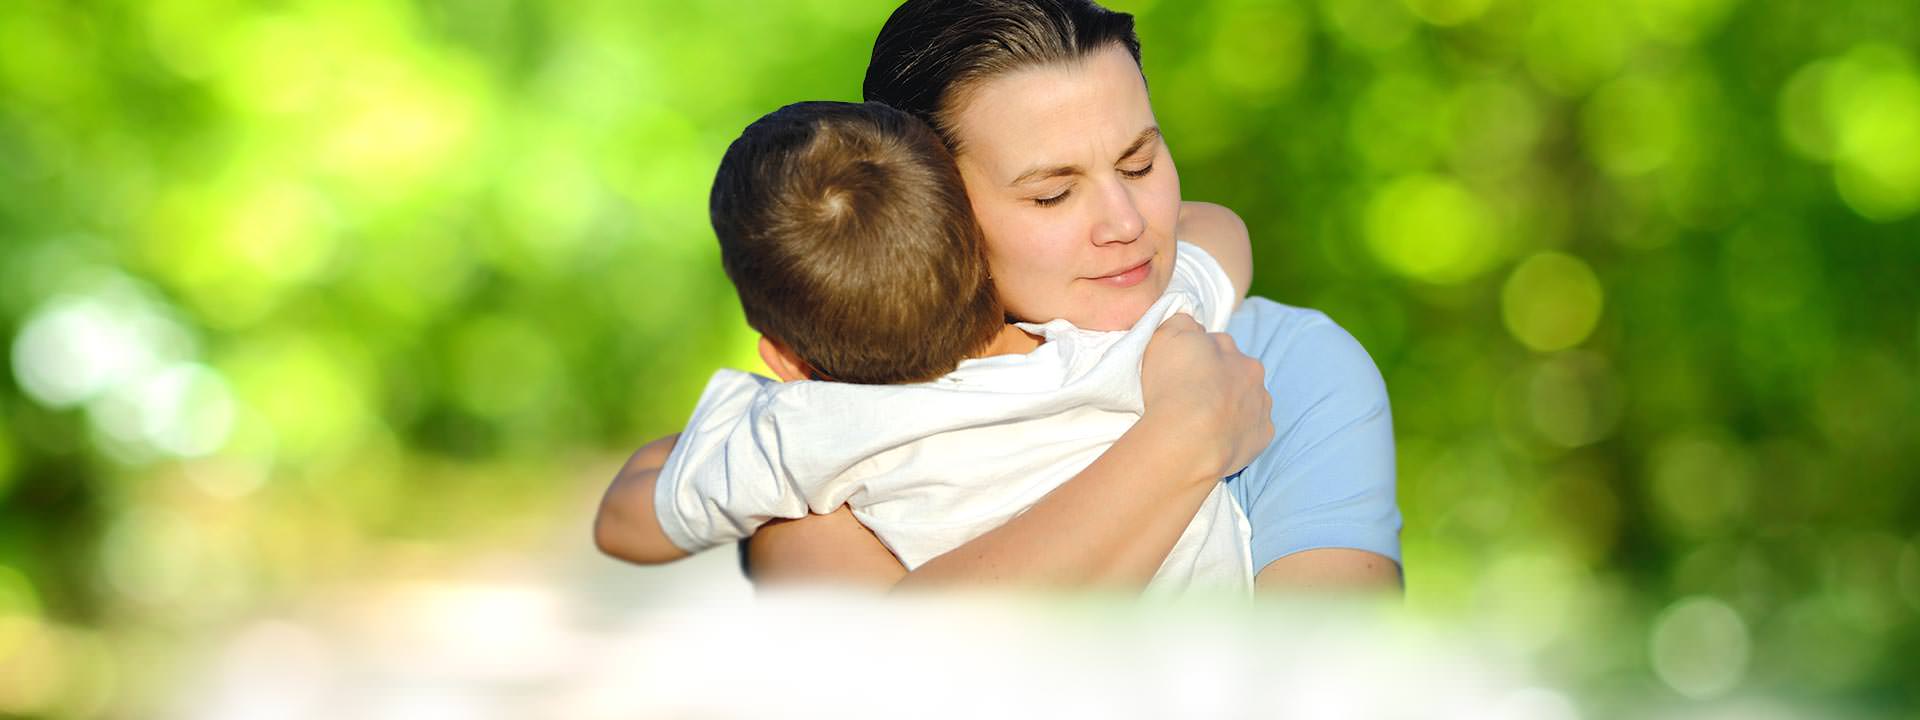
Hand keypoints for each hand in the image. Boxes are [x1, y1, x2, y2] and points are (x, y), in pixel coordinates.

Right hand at [1138, 313, 1273, 478]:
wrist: (1189, 441)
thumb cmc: (1174, 387)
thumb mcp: (1165, 337)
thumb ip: (1180, 323)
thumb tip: (1191, 325)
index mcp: (1230, 349)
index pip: (1216, 345)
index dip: (1198, 357)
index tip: (1182, 373)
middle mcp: (1252, 373)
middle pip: (1237, 371)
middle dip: (1220, 380)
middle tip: (1193, 397)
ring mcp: (1261, 405)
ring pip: (1248, 400)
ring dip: (1232, 406)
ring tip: (1203, 422)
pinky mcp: (1262, 436)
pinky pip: (1252, 431)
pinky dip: (1238, 433)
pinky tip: (1216, 439)